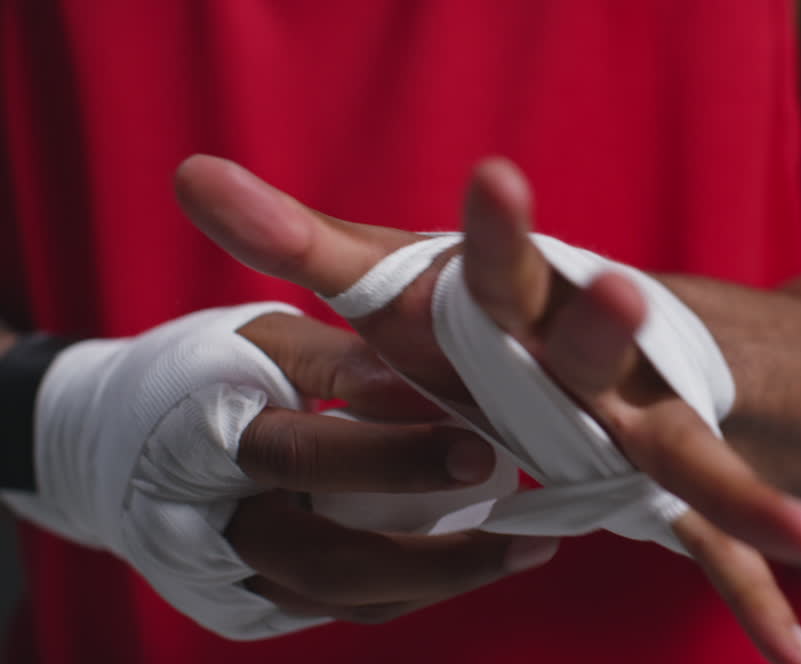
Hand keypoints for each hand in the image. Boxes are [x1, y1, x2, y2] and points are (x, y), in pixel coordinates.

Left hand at [176, 154, 800, 662]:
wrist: (604, 324)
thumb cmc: (482, 312)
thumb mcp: (397, 281)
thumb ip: (302, 239)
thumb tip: (186, 176)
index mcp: (519, 305)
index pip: (496, 258)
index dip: (491, 224)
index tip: (489, 176)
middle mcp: (594, 358)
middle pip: (601, 347)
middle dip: (606, 325)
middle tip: (623, 292)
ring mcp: (647, 426)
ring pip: (694, 459)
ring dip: (744, 494)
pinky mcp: (675, 483)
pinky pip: (718, 548)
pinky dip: (756, 597)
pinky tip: (798, 663)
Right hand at [229, 312, 557, 624]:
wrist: (123, 444)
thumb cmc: (209, 372)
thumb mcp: (266, 342)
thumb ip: (343, 363)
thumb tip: (430, 386)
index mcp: (203, 443)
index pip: (303, 455)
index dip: (392, 457)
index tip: (479, 450)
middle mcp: (212, 530)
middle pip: (330, 563)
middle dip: (438, 559)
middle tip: (527, 540)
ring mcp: (231, 581)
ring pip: (348, 600)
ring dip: (442, 581)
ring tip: (523, 550)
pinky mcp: (252, 608)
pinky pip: (346, 606)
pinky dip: (413, 585)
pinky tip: (473, 559)